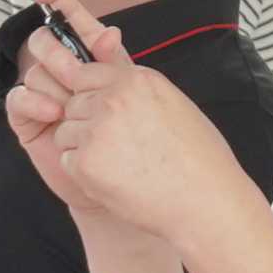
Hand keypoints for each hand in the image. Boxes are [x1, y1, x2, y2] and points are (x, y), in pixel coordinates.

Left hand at [4, 0, 243, 234]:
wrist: (206, 201)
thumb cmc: (199, 159)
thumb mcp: (173, 104)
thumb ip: (137, 87)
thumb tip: (114, 77)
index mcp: (135, 79)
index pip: (85, 71)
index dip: (88, 93)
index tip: (96, 109)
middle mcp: (113, 97)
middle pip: (72, 102)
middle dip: (84, 122)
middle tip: (115, 146)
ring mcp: (96, 129)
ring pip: (66, 131)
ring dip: (83, 148)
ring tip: (120, 165)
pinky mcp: (85, 162)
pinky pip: (67, 160)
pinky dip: (84, 173)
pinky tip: (115, 180)